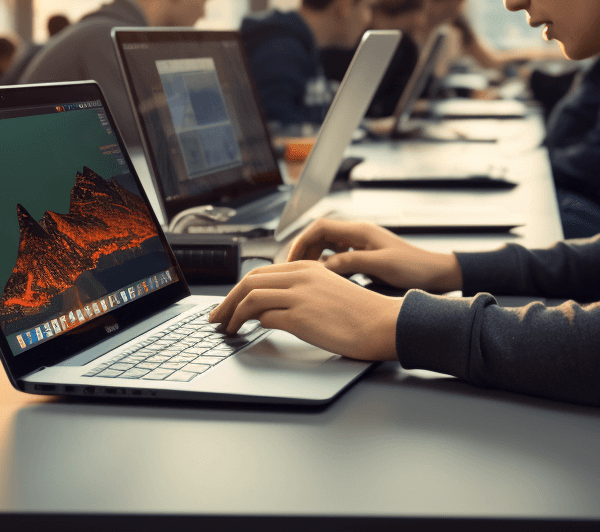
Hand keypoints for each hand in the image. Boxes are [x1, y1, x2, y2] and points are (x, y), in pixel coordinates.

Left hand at [207, 260, 400, 360]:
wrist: (383, 323)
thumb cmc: (360, 315)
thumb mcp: (327, 292)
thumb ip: (300, 293)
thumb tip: (268, 310)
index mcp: (308, 268)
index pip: (261, 273)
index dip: (238, 289)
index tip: (228, 304)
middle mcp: (301, 276)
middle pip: (249, 282)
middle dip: (227, 301)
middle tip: (216, 317)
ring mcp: (300, 295)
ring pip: (251, 296)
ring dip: (231, 313)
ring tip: (225, 328)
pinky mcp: (301, 316)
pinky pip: (264, 315)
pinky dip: (248, 323)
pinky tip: (245, 332)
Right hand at [286, 218, 462, 292]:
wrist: (437, 274)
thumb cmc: (415, 267)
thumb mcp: (380, 265)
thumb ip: (351, 262)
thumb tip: (323, 266)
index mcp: (360, 231)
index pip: (319, 228)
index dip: (301, 241)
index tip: (290, 259)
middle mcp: (359, 235)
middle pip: (319, 237)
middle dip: (302, 251)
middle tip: (291, 271)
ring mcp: (362, 245)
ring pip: (327, 248)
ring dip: (313, 259)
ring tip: (303, 276)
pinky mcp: (366, 257)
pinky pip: (338, 258)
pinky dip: (326, 267)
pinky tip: (324, 279)